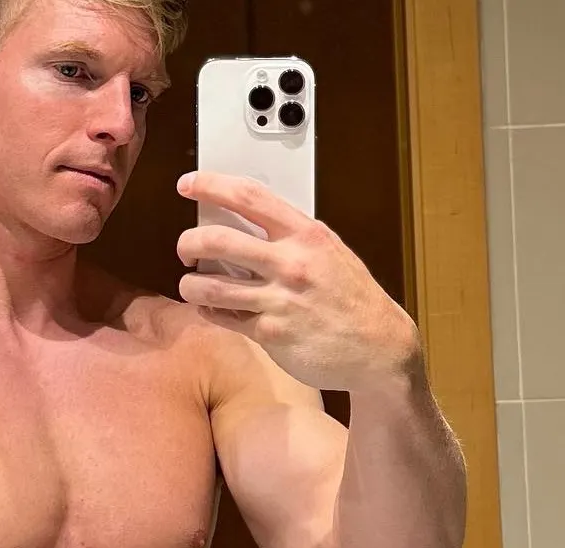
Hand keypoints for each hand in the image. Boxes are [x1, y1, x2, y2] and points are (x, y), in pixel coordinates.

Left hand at [176, 171, 422, 393]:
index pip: (249, 197)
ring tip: (192, 285)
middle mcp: (291, 263)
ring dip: (190, 285)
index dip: (211, 185)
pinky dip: (210, 312)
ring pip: (210, 286)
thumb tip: (245, 221)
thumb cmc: (352, 297)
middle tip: (185, 249)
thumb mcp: (329, 252)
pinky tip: (213, 308)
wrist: (379, 347)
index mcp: (306, 235)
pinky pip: (223, 317)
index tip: (189, 183)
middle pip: (217, 240)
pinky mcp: (270, 333)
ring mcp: (279, 300)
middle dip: (188, 243)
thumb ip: (291, 237)